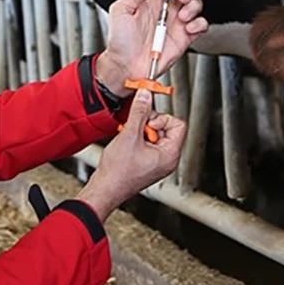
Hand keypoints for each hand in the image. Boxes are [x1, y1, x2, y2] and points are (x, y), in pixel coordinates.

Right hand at [77, 89, 186, 221]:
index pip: (178, 124)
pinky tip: (126, 143)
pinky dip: (137, 138)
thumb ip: (140, 112)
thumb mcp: (130, 135)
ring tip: (129, 137)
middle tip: (136, 128)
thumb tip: (145, 96)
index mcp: (170, 154)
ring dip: (141, 130)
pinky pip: (148, 143)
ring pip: (156, 134)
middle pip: (167, 128)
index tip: (147, 120)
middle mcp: (167, 159)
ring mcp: (157, 162)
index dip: (162, 118)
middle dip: (150, 123)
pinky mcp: (148, 163)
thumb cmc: (118, 172)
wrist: (105, 189)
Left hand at [94, 0, 208, 96]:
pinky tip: (188, 27)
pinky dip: (199, 24)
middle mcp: (167, 9)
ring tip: (182, 14)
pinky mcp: (185, 37)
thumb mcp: (121, 9)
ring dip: (193, 6)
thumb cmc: (120, 40)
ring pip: (197, 5)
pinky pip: (201, 26)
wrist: (125, 65)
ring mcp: (177, 23)